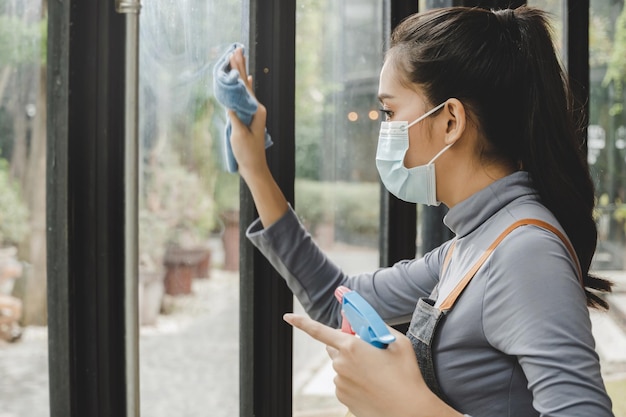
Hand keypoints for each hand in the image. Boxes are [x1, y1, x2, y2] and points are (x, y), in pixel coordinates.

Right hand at [227, 47, 269, 179]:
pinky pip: (243, 98)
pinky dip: (241, 87)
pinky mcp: (249, 118)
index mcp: (257, 111)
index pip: (246, 86)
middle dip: (240, 67)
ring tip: (238, 59)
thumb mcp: (239, 134)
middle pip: (246, 84)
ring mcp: (253, 113)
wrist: (253, 167)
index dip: (240, 70)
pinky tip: (245, 80)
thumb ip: (235, 117)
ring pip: (245, 89)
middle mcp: (257, 109)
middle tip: (237, 49)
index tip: (236, 55)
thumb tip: (230, 103)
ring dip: (240, 74)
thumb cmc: (247, 153)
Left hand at [284, 313, 461, 416]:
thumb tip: (364, 323)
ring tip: (377, 374)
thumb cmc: (405, 374)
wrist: (409, 410)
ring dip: (353, 365)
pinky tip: (372, 386)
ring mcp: (339, 383)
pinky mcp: (343, 398)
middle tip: (369, 351)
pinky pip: (344, 382)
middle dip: (347, 346)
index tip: (288, 317)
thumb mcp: (398, 342)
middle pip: (335, 347)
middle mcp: (340, 365)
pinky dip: (354, 381)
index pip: (320, 331)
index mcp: (351, 347)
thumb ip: (378, 327)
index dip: (302, 323)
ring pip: (341, 366)